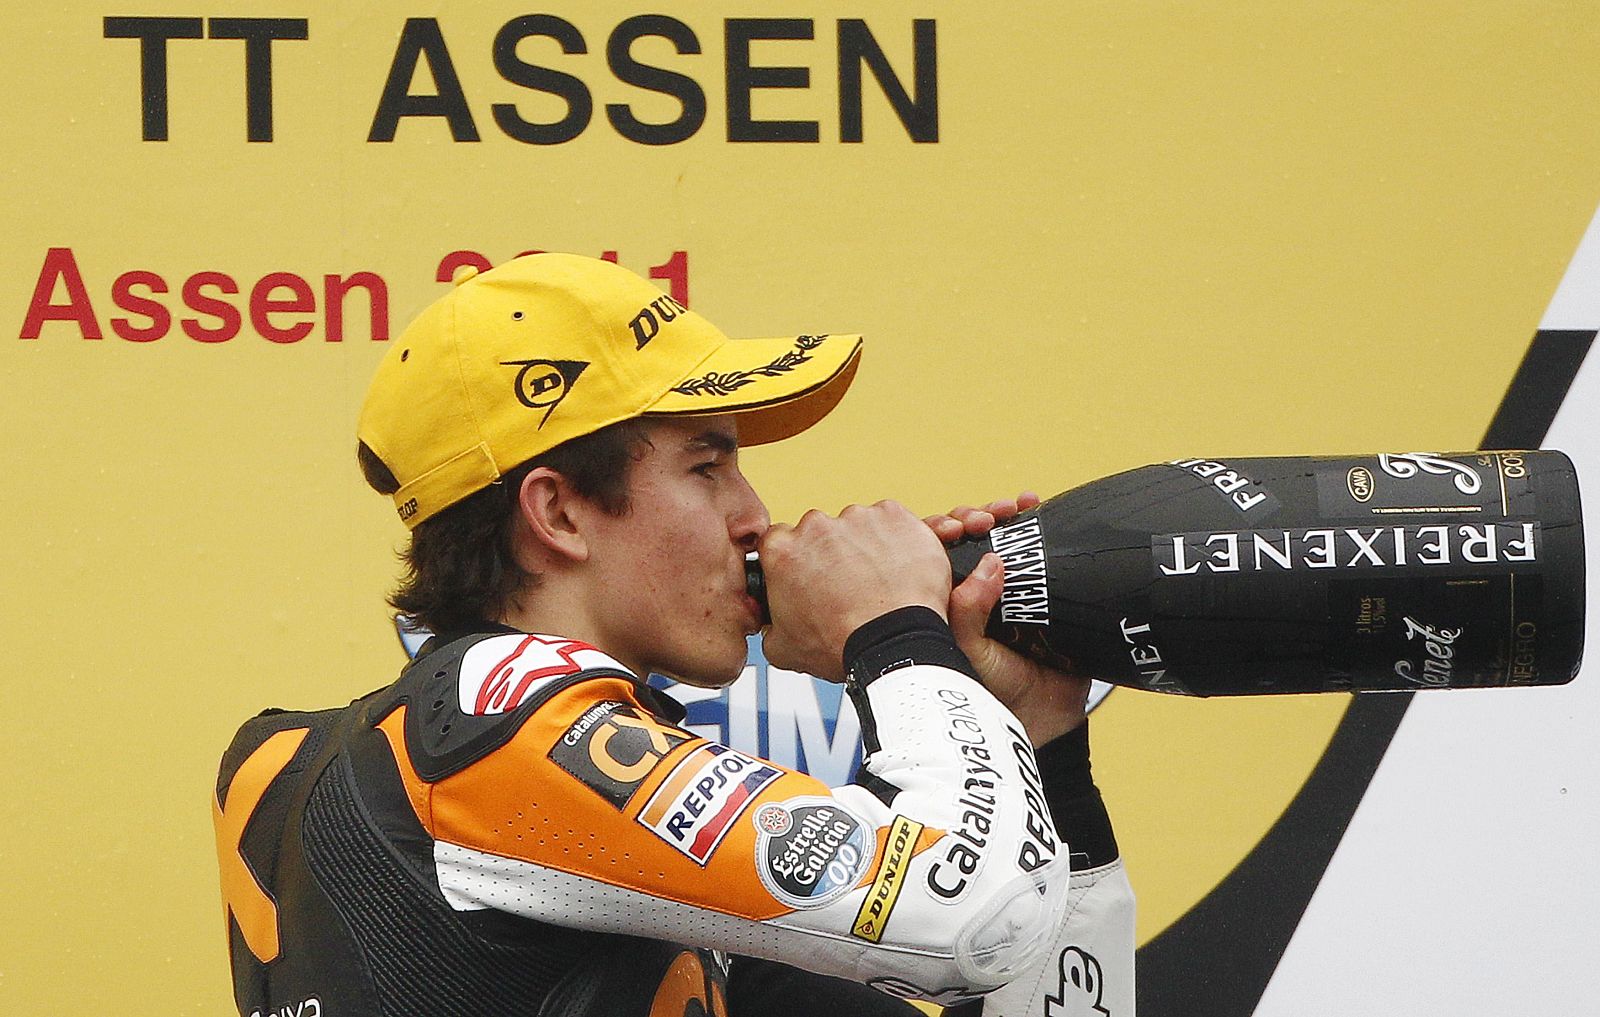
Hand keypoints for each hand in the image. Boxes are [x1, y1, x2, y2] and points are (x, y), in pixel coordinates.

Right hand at [760, 500, 951, 682]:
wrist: (893, 644)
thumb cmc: (844, 643)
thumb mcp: (783, 648)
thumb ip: (771, 625)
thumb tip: (776, 625)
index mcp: (782, 550)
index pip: (778, 541)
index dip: (794, 560)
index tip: (806, 574)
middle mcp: (817, 526)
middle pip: (819, 532)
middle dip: (830, 554)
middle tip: (846, 588)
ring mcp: (858, 518)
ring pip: (858, 527)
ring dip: (865, 549)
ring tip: (878, 585)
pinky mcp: (895, 517)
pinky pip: (894, 524)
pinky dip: (898, 543)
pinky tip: (900, 572)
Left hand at [925, 494, 1090, 744]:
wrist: (1041, 719)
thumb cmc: (989, 692)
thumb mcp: (966, 653)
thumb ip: (967, 612)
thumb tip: (990, 563)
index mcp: (940, 601)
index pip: (930, 552)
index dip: (942, 530)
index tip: (958, 527)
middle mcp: (967, 589)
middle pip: (964, 537)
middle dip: (974, 518)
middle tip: (988, 519)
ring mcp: (1001, 587)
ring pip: (996, 537)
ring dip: (1003, 515)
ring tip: (1017, 506)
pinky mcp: (1037, 588)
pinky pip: (1031, 547)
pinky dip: (1034, 521)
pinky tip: (1035, 503)